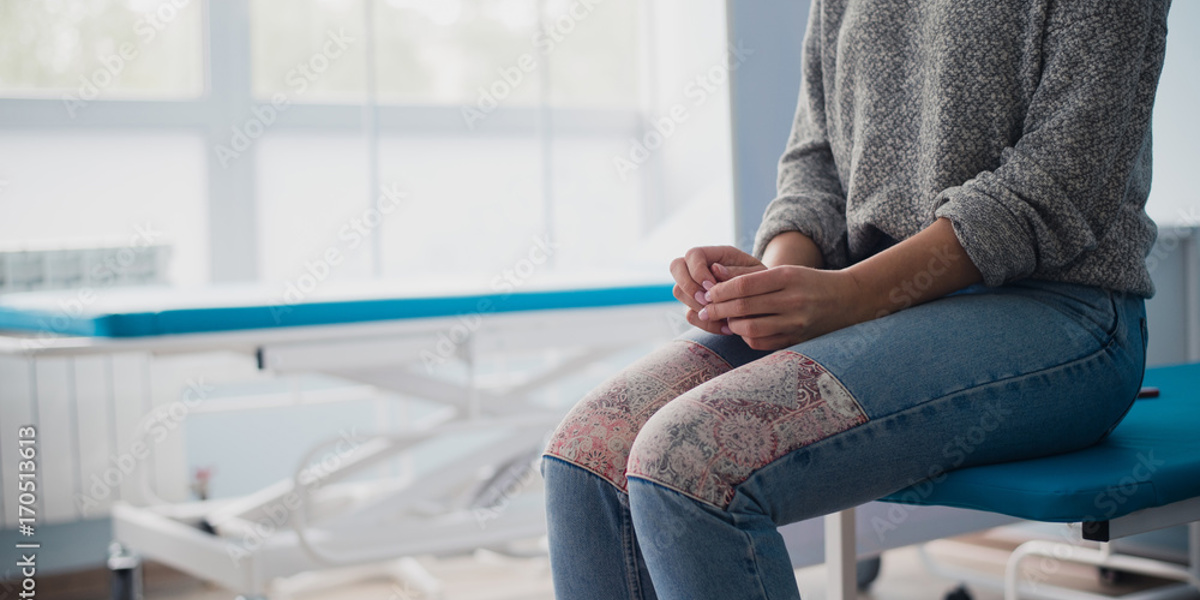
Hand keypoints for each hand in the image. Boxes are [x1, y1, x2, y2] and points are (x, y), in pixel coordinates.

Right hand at [670, 246, 766, 334]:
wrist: (768, 301)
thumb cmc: (765, 283)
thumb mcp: (758, 275)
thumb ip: (738, 272)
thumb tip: (715, 269)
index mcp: (716, 254)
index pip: (693, 254)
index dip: (697, 271)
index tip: (712, 287)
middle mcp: (701, 268)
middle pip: (676, 267)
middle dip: (688, 286)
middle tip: (707, 301)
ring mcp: (696, 287)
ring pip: (679, 292)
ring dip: (697, 306)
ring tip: (722, 316)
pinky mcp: (698, 306)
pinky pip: (690, 315)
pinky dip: (706, 324)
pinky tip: (726, 327)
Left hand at [697, 265, 867, 350]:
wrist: (848, 300)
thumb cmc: (809, 283)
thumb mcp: (785, 272)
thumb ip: (750, 276)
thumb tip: (713, 272)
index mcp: (787, 277)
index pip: (744, 285)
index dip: (720, 290)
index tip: (707, 293)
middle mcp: (792, 300)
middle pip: (744, 307)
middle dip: (718, 309)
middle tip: (702, 310)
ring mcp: (796, 323)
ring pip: (751, 328)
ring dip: (731, 325)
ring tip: (722, 320)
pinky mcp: (797, 340)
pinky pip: (762, 342)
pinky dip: (746, 337)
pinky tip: (741, 330)